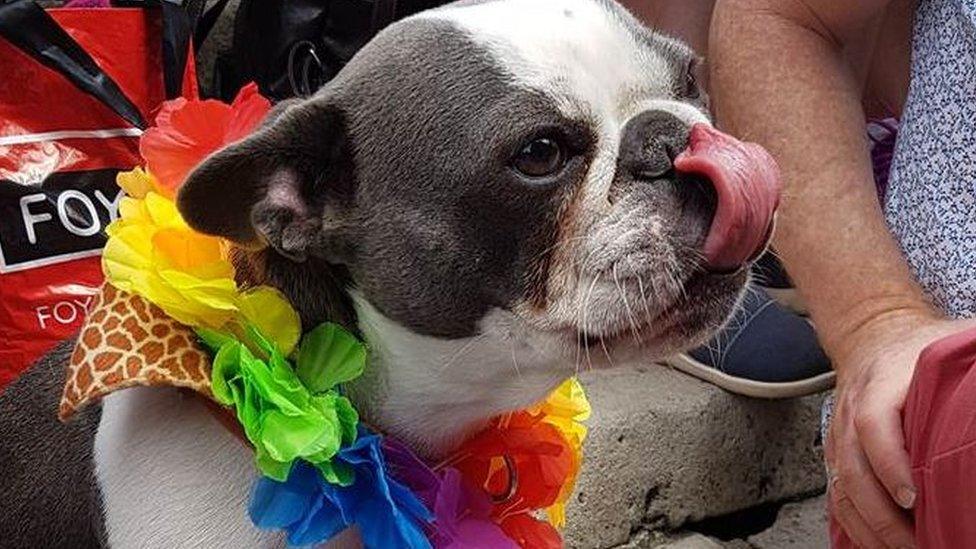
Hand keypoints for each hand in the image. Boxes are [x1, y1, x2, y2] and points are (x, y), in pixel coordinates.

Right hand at [826, 312, 975, 547]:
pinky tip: (882, 544)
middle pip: (852, 468)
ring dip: (869, 527)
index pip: (873, 424)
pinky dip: (856, 526)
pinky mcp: (837, 453)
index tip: (915, 498)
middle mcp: (850, 411)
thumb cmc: (917, 349)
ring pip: (841, 488)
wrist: (872, 336)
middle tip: (918, 543)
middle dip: (882, 514)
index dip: (890, 464)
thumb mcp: (947, 345)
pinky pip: (838, 495)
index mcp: (879, 383)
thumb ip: (970, 360)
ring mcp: (839, 434)